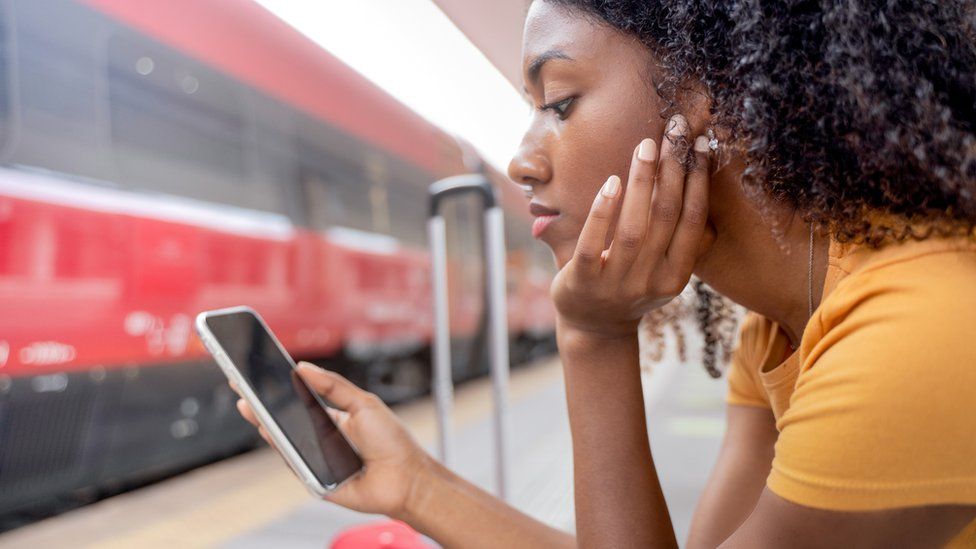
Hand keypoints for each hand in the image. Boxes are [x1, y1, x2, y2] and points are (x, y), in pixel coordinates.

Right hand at [234, 362, 432, 517]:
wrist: (406, 478)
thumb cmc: (392, 441)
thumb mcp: (363, 403)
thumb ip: (333, 386)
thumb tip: (303, 367)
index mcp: (333, 419)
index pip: (299, 401)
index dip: (280, 390)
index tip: (260, 373)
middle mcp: (321, 439)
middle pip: (286, 422)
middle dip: (263, 405)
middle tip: (242, 386)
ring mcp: (316, 460)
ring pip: (285, 442)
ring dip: (265, 424)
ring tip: (248, 404)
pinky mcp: (314, 480)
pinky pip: (294, 464)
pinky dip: (282, 448)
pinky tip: (269, 431)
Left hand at [550, 115, 710, 339]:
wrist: (593, 327)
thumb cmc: (629, 285)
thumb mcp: (661, 269)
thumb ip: (677, 237)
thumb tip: (697, 181)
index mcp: (676, 275)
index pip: (692, 220)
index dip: (698, 180)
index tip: (701, 143)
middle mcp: (650, 281)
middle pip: (667, 216)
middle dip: (673, 169)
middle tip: (674, 129)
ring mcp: (616, 283)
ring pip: (633, 227)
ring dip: (641, 183)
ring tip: (645, 147)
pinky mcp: (583, 282)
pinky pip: (592, 243)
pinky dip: (603, 211)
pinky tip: (611, 182)